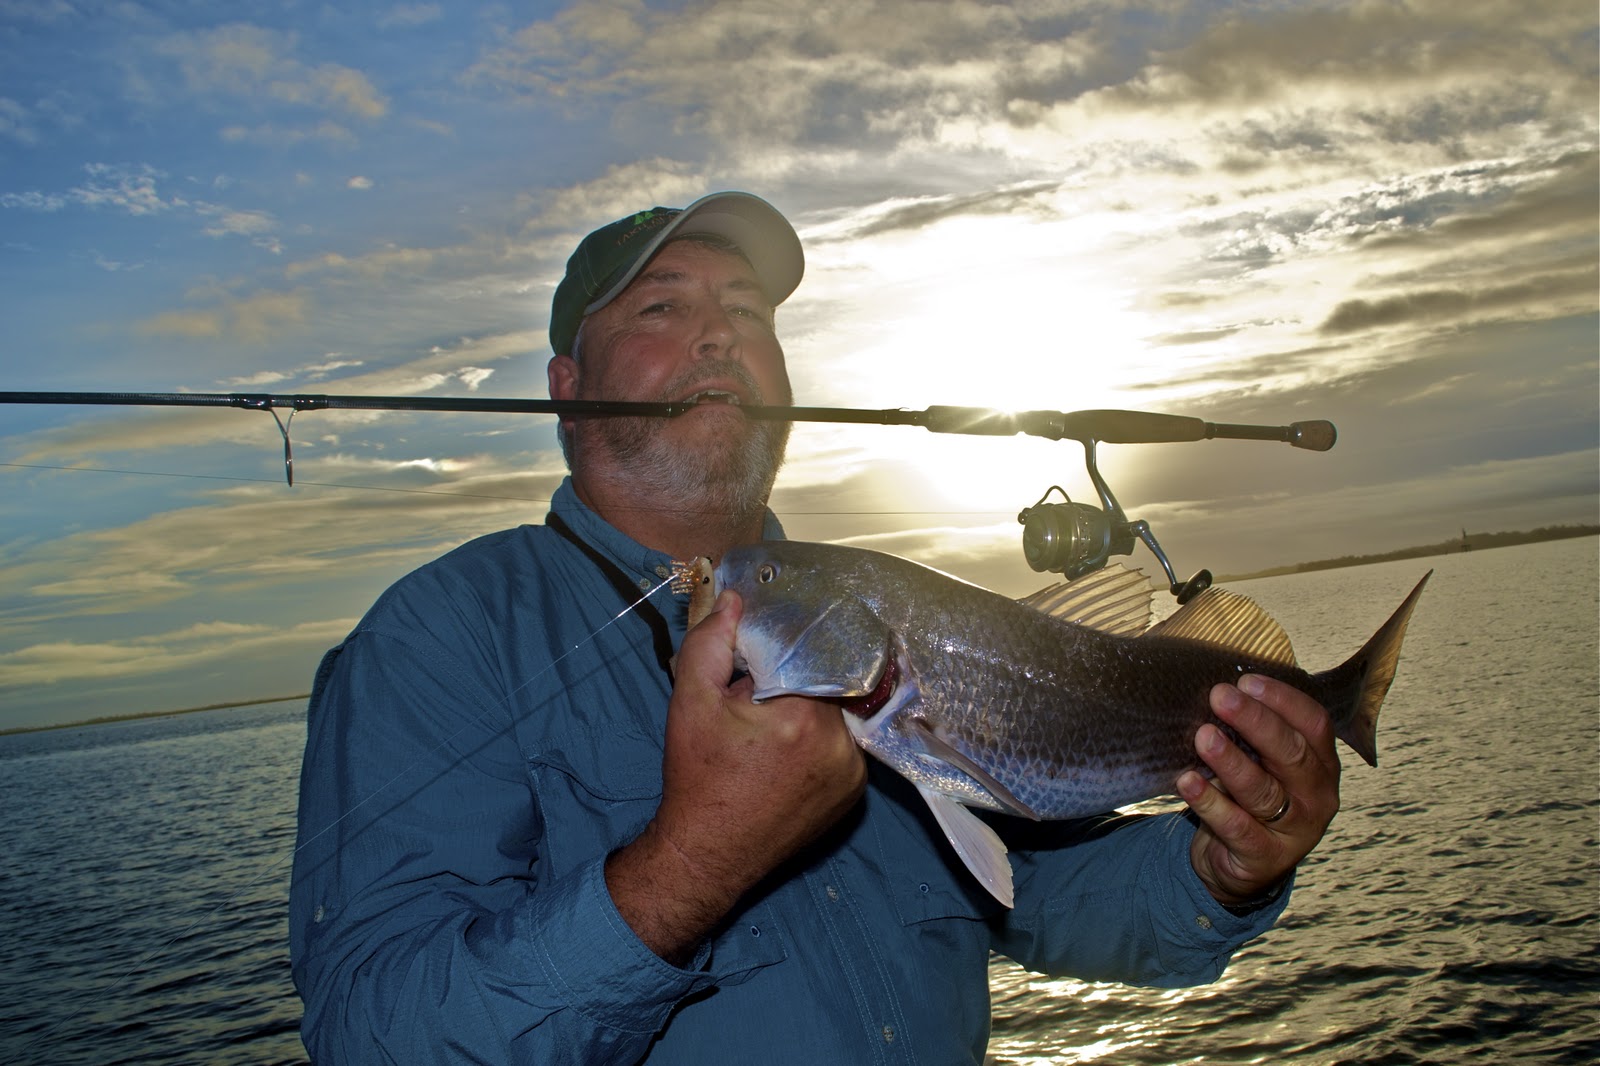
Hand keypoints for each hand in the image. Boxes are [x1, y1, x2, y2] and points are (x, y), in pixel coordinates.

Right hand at [606, 589, 866, 961]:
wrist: (706, 855)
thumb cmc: (696, 778)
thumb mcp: (691, 703)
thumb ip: (710, 644)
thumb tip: (734, 600)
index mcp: (805, 717)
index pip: (812, 654)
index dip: (787, 648)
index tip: (766, 654)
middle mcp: (841, 745)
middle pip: (826, 685)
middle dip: (794, 682)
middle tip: (758, 698)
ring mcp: (853, 775)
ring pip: (837, 715)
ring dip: (809, 711)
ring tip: (769, 729)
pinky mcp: (853, 796)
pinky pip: (844, 747)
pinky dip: (820, 741)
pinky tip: (786, 753)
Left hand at [1177, 673, 1340, 907]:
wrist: (1240, 864)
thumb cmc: (1249, 798)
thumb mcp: (1261, 764)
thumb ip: (1251, 734)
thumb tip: (1218, 690)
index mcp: (1321, 764)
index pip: (1314, 724)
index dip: (1283, 700)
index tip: (1246, 681)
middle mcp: (1317, 796)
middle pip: (1290, 753)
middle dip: (1254, 721)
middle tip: (1219, 696)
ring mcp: (1296, 830)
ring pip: (1263, 791)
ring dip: (1231, 761)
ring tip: (1203, 737)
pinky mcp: (1266, 857)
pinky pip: (1237, 827)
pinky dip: (1210, 802)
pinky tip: (1187, 781)